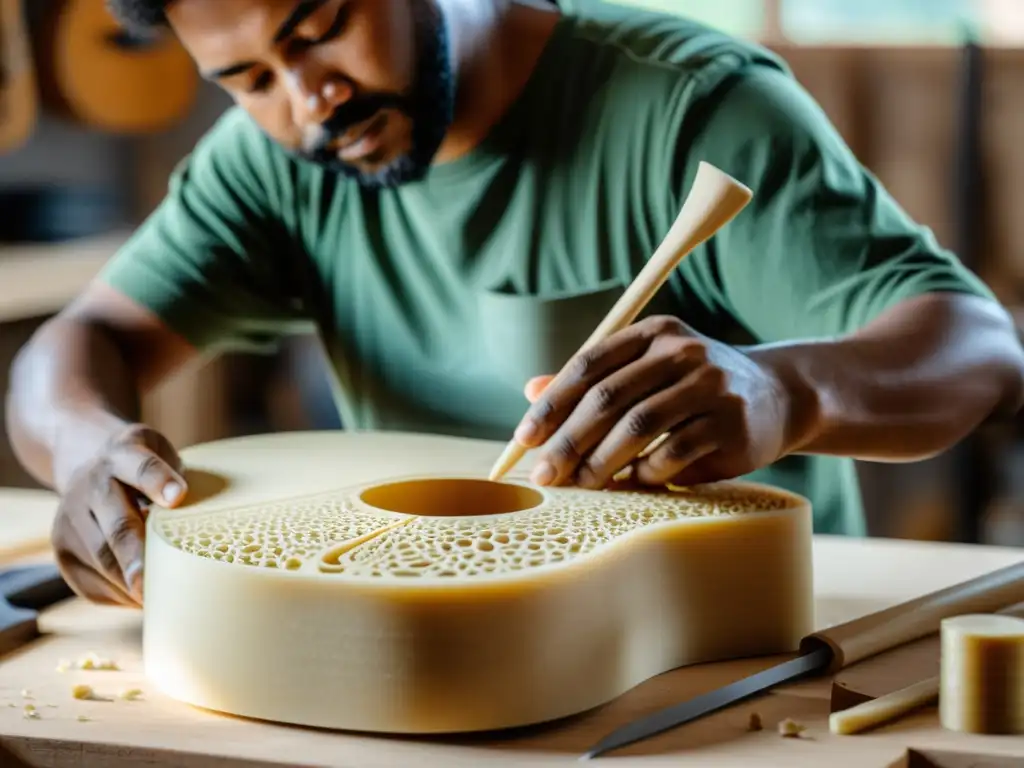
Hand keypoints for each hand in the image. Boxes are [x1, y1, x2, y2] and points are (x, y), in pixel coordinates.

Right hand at [51, 423, 186, 606]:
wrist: (88, 463)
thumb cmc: (143, 467)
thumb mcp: (162, 453)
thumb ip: (181, 477)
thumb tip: (203, 517)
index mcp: (123, 456)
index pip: (140, 467)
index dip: (158, 481)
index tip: (178, 496)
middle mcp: (90, 487)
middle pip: (117, 526)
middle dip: (136, 556)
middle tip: (153, 582)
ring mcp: (70, 520)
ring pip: (102, 561)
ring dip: (132, 585)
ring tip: (165, 601)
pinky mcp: (63, 551)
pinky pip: (91, 584)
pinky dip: (120, 597)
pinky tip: (143, 601)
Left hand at [514, 315, 794, 488]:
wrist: (779, 396)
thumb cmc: (695, 388)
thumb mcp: (648, 371)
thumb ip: (594, 379)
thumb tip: (530, 390)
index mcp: (654, 334)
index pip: (589, 365)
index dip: (552, 403)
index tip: (524, 439)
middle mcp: (683, 352)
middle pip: (608, 398)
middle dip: (568, 441)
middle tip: (544, 474)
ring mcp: (711, 386)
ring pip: (639, 426)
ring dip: (601, 462)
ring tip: (580, 485)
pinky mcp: (732, 424)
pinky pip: (675, 454)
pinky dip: (645, 472)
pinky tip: (631, 482)